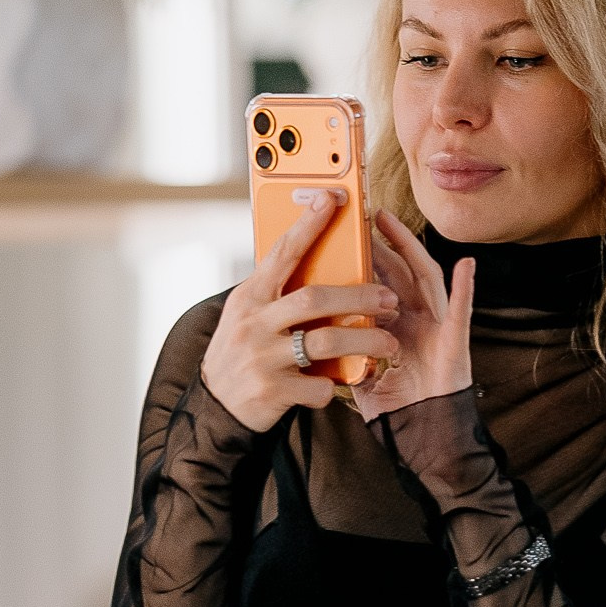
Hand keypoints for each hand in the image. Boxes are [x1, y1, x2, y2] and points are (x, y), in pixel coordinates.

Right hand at [200, 190, 400, 430]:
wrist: (215, 407)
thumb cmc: (241, 352)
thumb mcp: (248, 315)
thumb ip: (276, 293)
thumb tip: (317, 259)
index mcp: (250, 297)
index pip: (282, 253)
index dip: (307, 226)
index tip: (331, 199)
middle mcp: (252, 323)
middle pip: (314, 300)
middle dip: (359, 297)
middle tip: (389, 298)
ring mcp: (261, 358)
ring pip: (324, 343)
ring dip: (363, 342)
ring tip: (390, 343)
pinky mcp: (271, 391)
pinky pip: (318, 385)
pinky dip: (336, 384)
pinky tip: (341, 382)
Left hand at [354, 214, 473, 422]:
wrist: (423, 436)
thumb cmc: (396, 407)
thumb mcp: (360, 374)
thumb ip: (345, 351)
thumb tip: (313, 337)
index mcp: (392, 324)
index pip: (374, 283)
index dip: (361, 258)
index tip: (340, 234)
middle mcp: (415, 320)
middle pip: (396, 271)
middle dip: (379, 241)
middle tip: (359, 214)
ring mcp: (437, 327)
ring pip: (423, 278)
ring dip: (410, 248)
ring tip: (391, 222)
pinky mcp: (455, 342)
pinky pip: (461, 311)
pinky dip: (466, 288)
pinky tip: (466, 265)